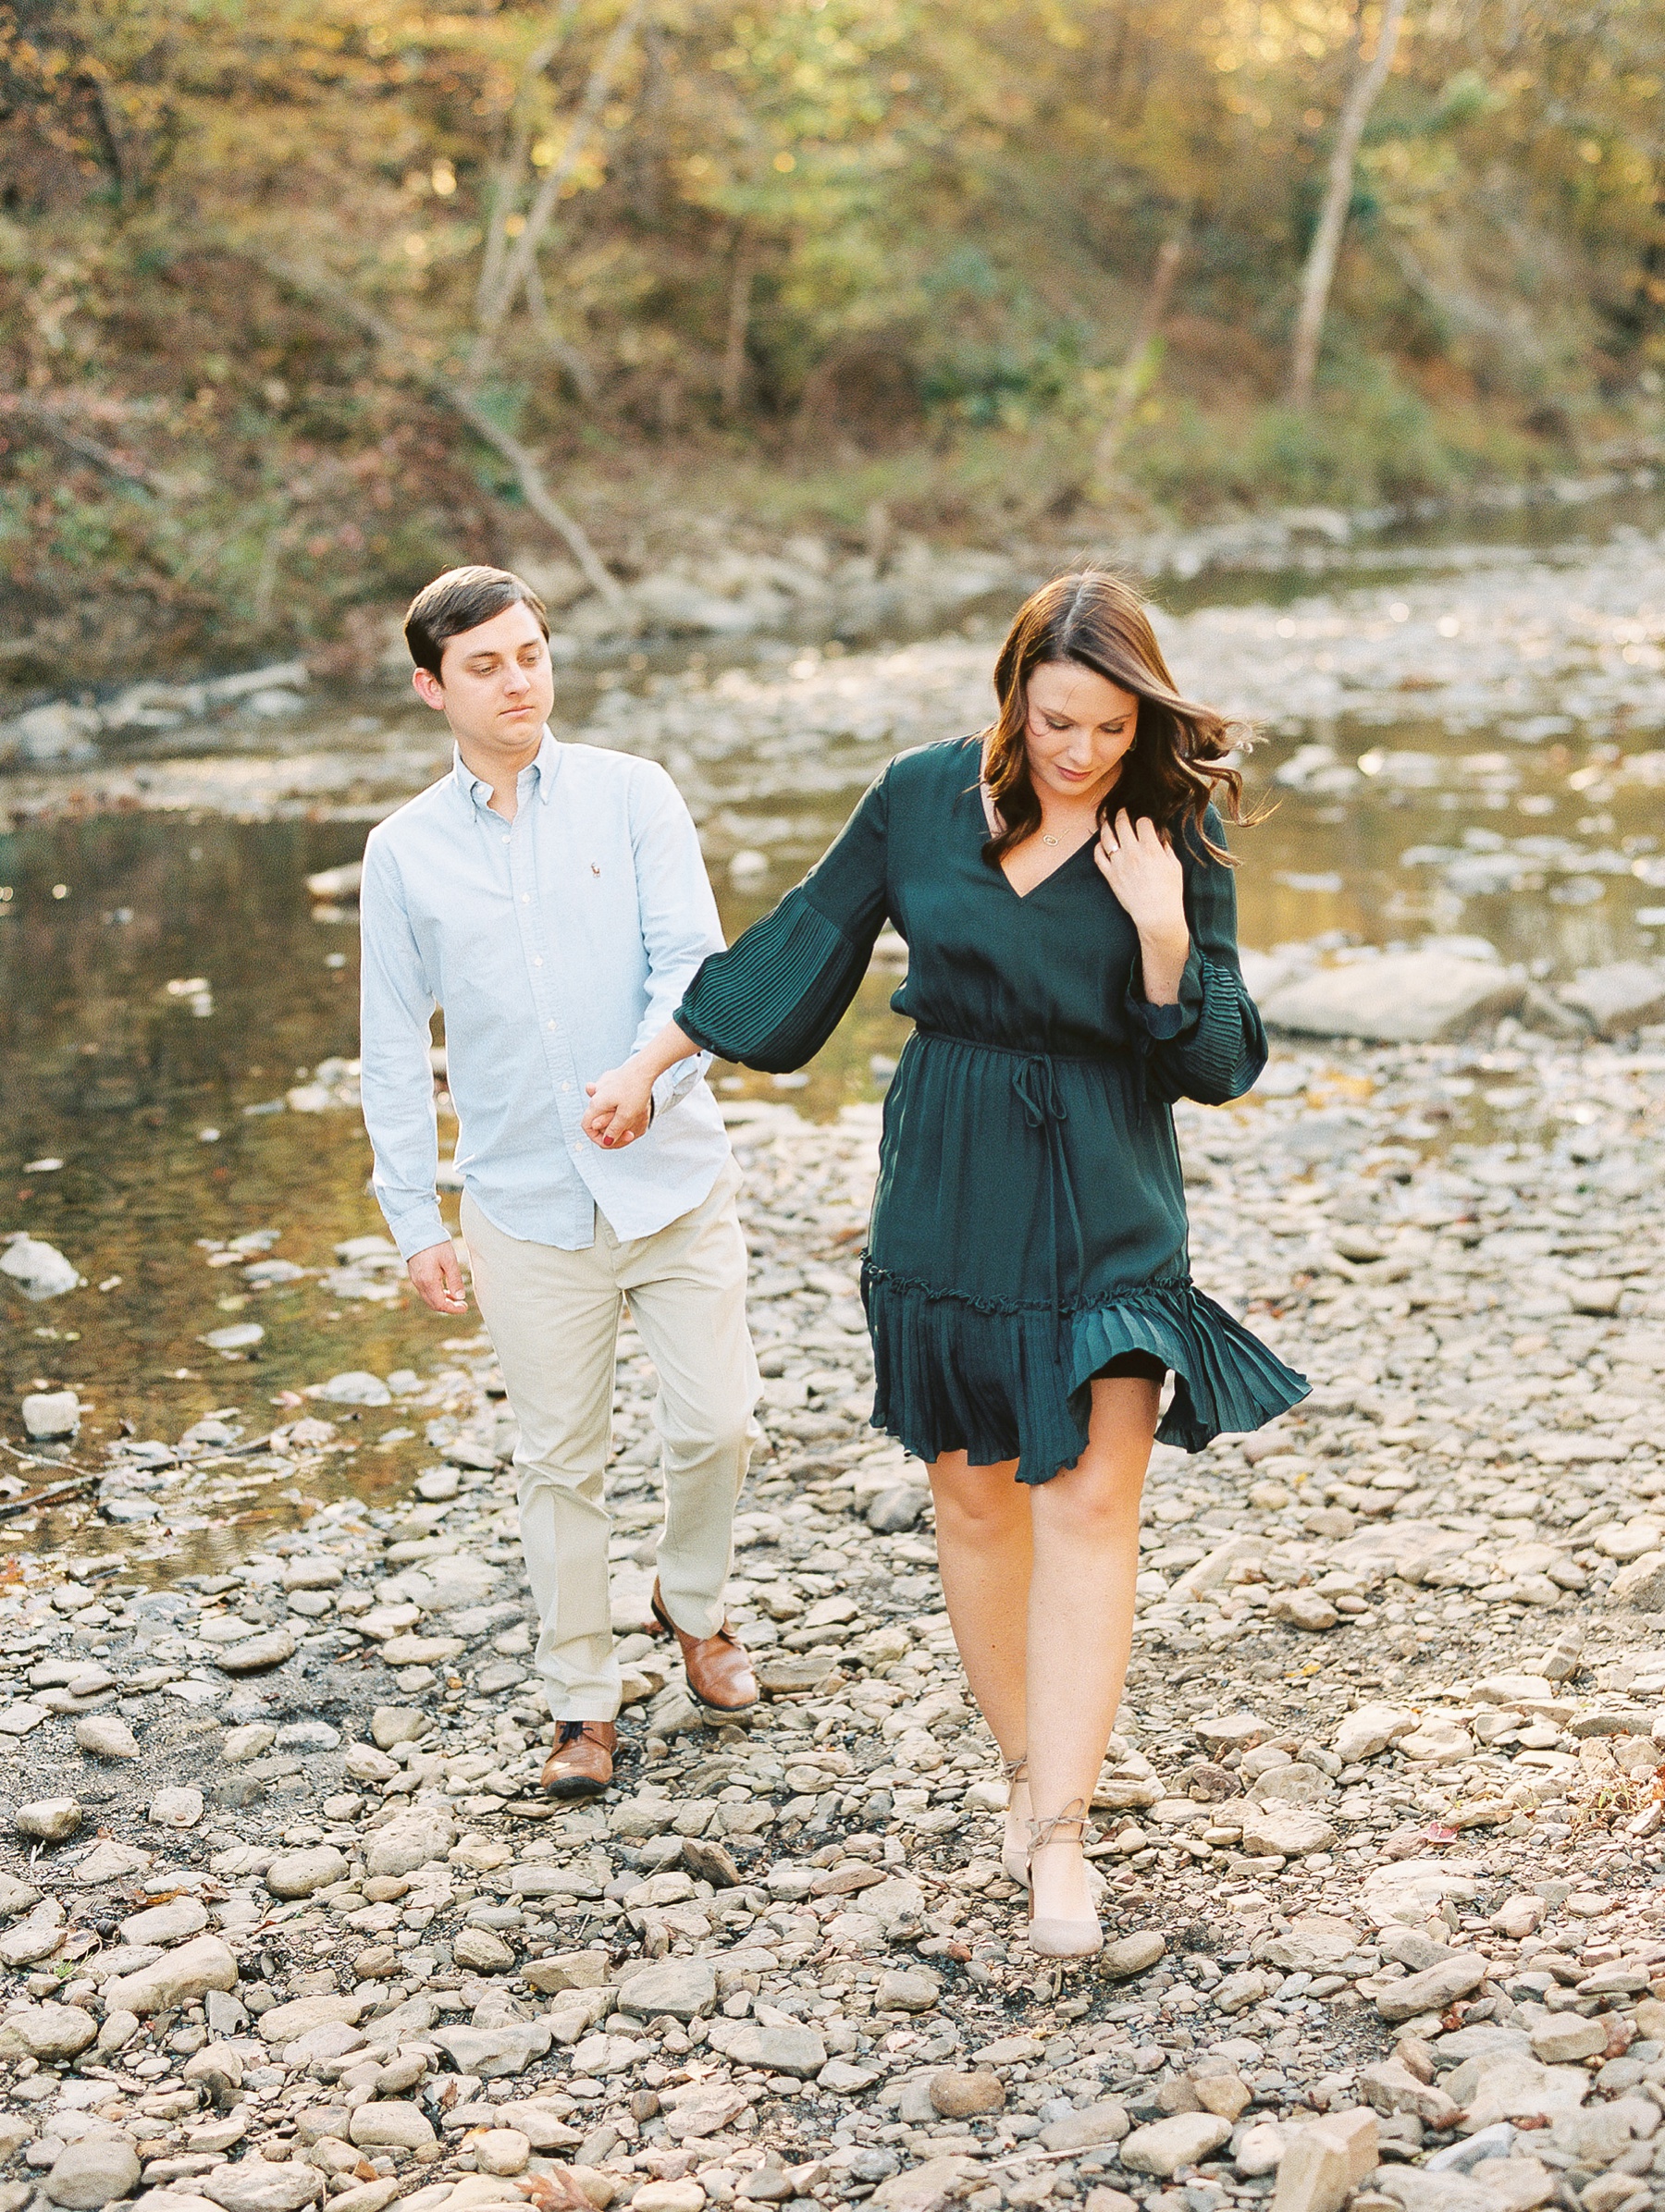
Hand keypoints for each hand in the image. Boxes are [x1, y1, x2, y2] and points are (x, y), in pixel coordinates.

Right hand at [407, 1240, 467, 1315]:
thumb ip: (455, 1280)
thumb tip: (460, 1297)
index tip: (465, 1308)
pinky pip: (425, 1291)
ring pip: (429, 1298)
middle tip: (462, 1304)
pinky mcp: (415, 1275)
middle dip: (448, 1307)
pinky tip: (446, 1288)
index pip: (440, 1304)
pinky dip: (436, 1293)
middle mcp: (419, 1283)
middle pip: (433, 1304)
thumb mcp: (449, 1261)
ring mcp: (415, 1280)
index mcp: (428, 1281)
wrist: (417, 1230)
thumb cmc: (435, 1243)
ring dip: (443, 1301)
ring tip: (456, 1296)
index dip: (453, 1309)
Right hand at [582, 1059, 654, 1148]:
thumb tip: (606, 1142)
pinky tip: (631, 1107)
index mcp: (596, 1104)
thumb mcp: (626, 1115)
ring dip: (614, 1119)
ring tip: (630, 1121)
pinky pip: (610, 1099)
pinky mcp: (611, 1081)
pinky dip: (617, 1107)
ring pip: (603, 1109)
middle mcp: (596, 1094)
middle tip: (628, 1132)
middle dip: (610, 1129)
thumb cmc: (635, 1090)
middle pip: (596, 1119)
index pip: (587, 1126)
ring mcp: (602, 1086)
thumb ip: (614, 1129)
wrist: (644, 1067)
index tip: (612, 1140)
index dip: (597, 1138)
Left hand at [1094, 810, 1185, 933]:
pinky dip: (1098, 847)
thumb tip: (1160, 838)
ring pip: (1107, 837)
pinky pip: (1098, 856)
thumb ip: (1166, 848)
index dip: (1144, 820)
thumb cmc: (1169, 892)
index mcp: (1150, 848)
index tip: (1144, 823)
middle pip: (1122, 824)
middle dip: (1122, 814)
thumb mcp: (1175, 866)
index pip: (1143, 822)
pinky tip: (1100, 844)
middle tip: (1121, 812)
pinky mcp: (1110, 875)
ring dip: (1106, 825)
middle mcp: (1132, 852)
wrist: (1156, 914)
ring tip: (1107, 821)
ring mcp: (1118, 864)